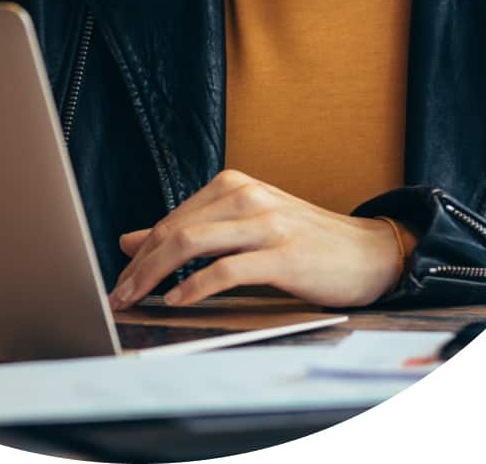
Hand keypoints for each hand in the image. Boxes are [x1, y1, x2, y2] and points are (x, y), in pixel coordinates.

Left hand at [108, 169, 401, 309]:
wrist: (367, 252)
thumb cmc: (302, 241)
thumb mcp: (242, 227)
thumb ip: (190, 230)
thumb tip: (130, 240)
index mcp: (233, 185)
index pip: (172, 219)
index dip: (141, 252)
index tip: (120, 279)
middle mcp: (245, 196)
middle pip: (176, 230)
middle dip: (140, 266)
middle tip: (117, 295)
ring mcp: (265, 223)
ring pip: (193, 243)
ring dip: (156, 275)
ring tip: (136, 299)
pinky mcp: (283, 255)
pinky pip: (227, 270)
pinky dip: (196, 286)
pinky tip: (178, 300)